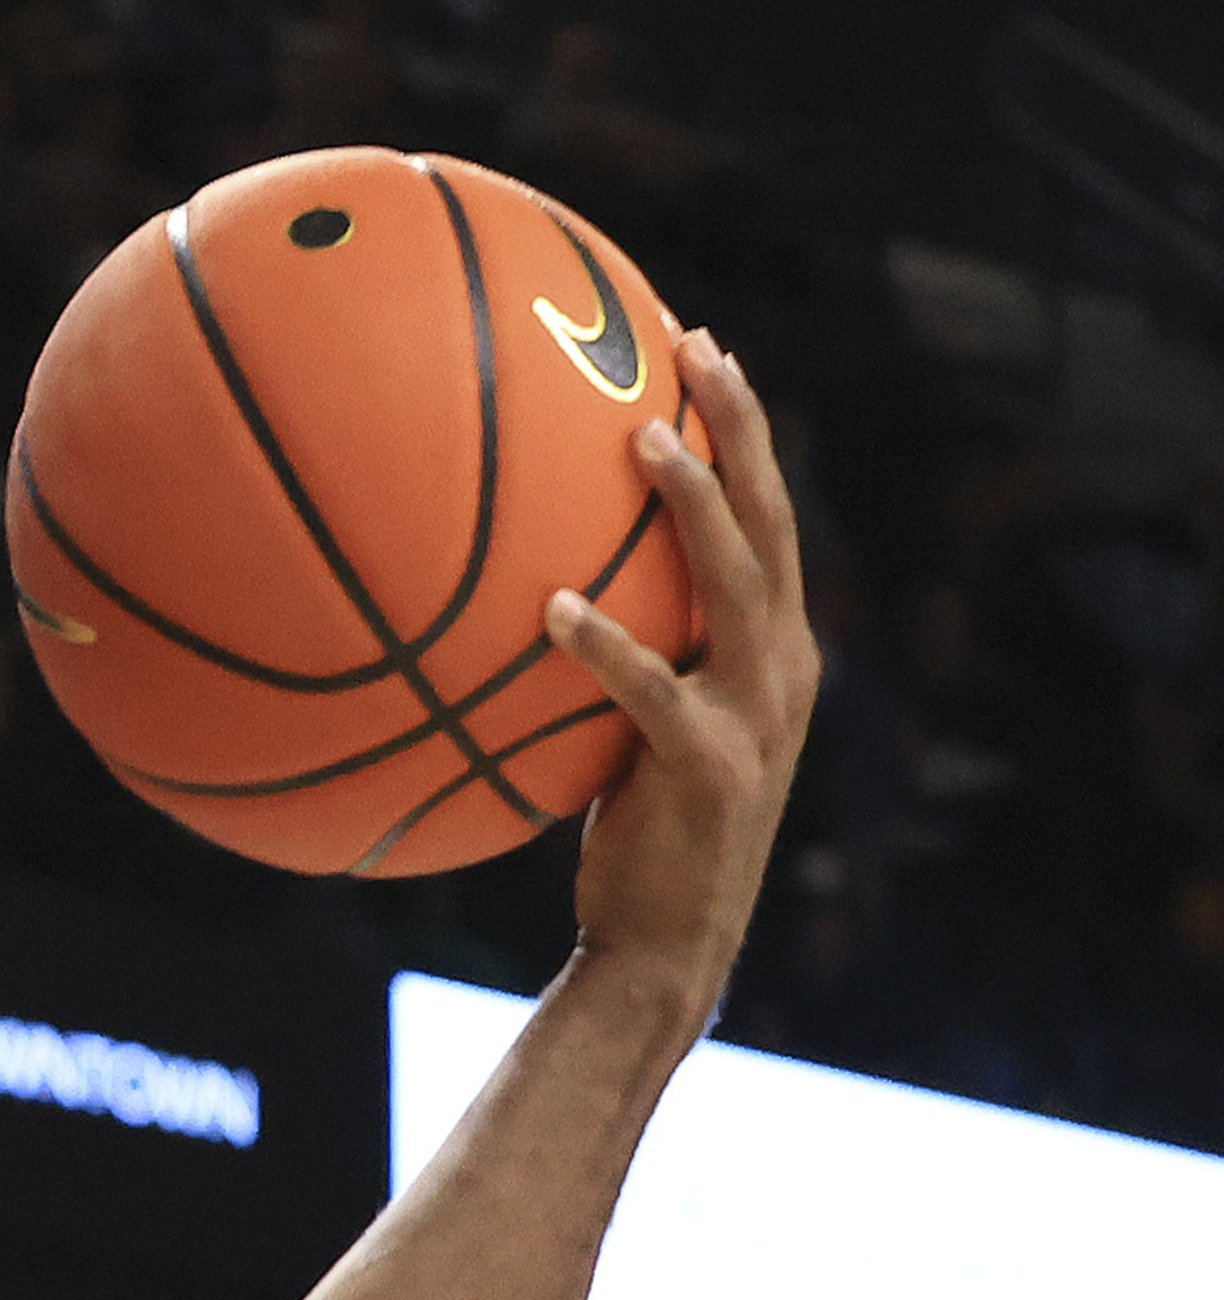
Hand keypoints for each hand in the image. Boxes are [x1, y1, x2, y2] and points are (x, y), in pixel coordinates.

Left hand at [552, 330, 816, 1002]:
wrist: (663, 952)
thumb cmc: (632, 842)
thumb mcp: (633, 735)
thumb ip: (611, 664)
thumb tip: (517, 596)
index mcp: (773, 651)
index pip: (766, 518)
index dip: (743, 431)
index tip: (700, 348)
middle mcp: (783, 668)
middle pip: (770, 521)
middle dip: (739, 426)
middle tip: (692, 348)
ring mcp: (756, 717)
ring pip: (734, 583)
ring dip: (693, 505)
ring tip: (640, 438)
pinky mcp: (710, 769)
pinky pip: (651, 692)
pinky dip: (606, 646)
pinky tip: (552, 608)